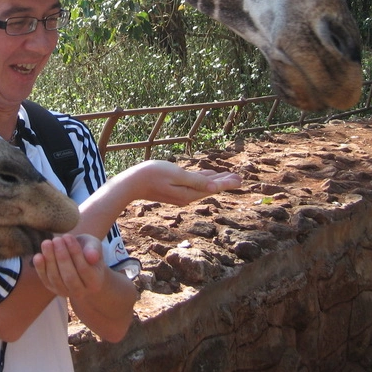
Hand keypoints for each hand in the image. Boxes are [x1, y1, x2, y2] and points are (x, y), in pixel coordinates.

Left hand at [32, 234, 105, 298]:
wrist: (79, 261)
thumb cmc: (87, 250)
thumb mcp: (94, 245)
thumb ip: (94, 249)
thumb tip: (92, 256)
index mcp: (95, 283)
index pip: (84, 269)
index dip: (75, 253)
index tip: (68, 236)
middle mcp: (80, 292)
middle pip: (69, 277)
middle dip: (62, 257)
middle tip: (57, 239)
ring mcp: (64, 292)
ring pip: (56, 278)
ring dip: (50, 260)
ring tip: (47, 243)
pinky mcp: (51, 288)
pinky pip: (45, 280)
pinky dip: (40, 268)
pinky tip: (38, 256)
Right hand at [117, 160, 240, 205]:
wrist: (131, 183)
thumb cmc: (152, 175)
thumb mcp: (176, 175)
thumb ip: (196, 180)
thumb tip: (214, 188)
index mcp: (189, 193)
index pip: (212, 187)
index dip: (227, 182)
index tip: (240, 179)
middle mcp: (186, 197)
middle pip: (209, 188)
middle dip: (224, 182)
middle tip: (240, 178)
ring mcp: (179, 195)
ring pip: (202, 186)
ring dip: (215, 181)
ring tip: (228, 176)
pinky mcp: (173, 191)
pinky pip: (193, 185)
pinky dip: (203, 180)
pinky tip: (207, 175)